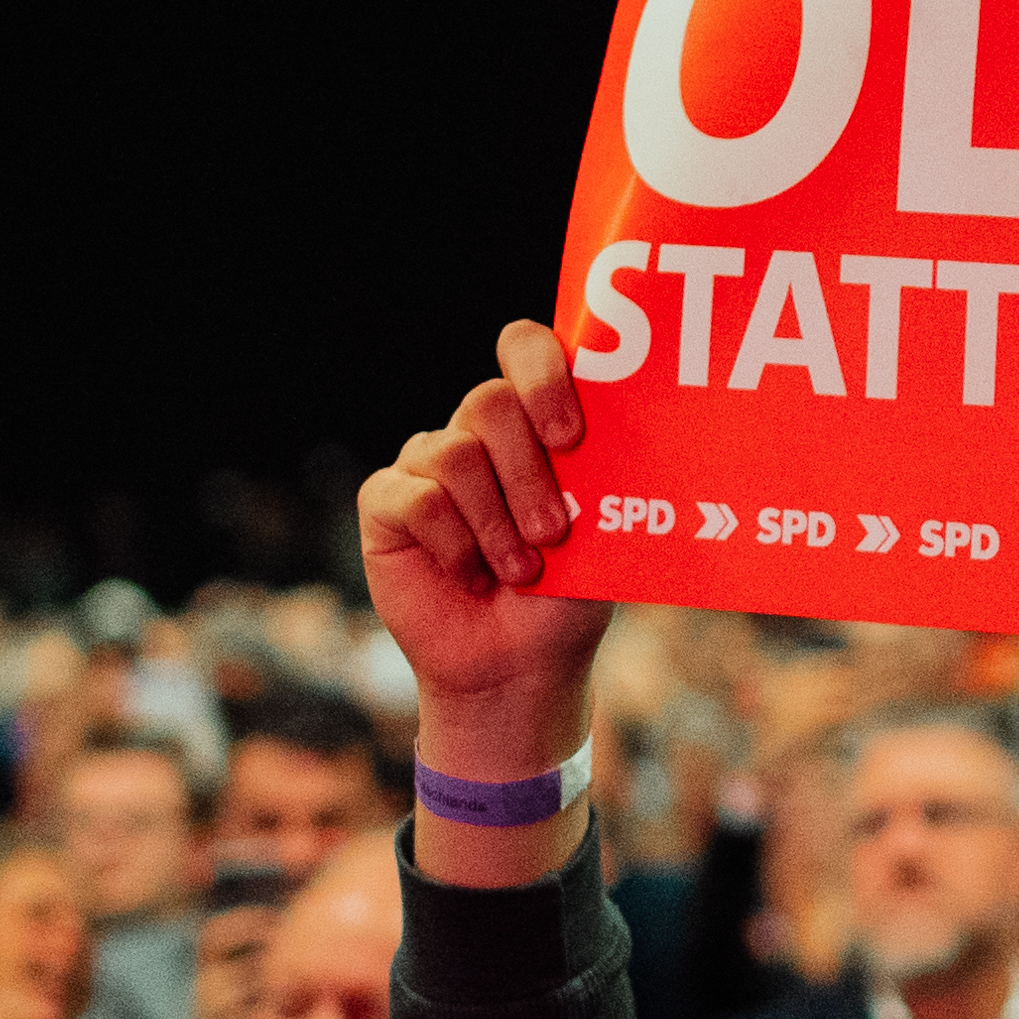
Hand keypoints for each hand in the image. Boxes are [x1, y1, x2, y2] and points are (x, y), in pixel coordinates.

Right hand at [356, 321, 618, 776]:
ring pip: (455, 454)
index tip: (571, 436)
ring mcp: (428, 464)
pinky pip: (415, 498)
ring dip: (496, 522)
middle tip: (555, 532)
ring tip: (519, 570)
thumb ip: (603, 475)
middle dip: (529, 473)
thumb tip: (631, 429)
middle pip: (490, 402)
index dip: (543, 375)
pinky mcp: (387, 503)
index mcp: (533, 422)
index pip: (525, 349)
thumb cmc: (567, 598)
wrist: (518, 668)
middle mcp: (476, 433)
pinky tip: (470, 576)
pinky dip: (453, 545)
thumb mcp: (601, 535)